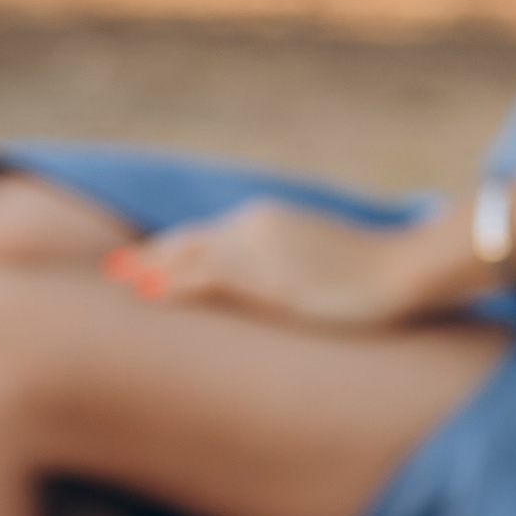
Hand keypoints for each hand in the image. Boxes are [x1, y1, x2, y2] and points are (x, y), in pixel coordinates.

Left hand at [105, 198, 468, 329]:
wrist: (403, 268)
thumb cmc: (373, 270)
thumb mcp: (322, 260)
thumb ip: (290, 266)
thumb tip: (282, 286)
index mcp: (267, 223)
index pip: (207, 237)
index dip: (171, 250)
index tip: (142, 261)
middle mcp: (256, 228)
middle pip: (190, 241)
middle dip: (151, 256)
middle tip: (112, 270)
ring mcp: (260, 251)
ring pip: (192, 255)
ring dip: (154, 268)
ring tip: (118, 280)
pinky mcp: (269, 277)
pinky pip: (210, 277)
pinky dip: (176, 282)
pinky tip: (151, 292)